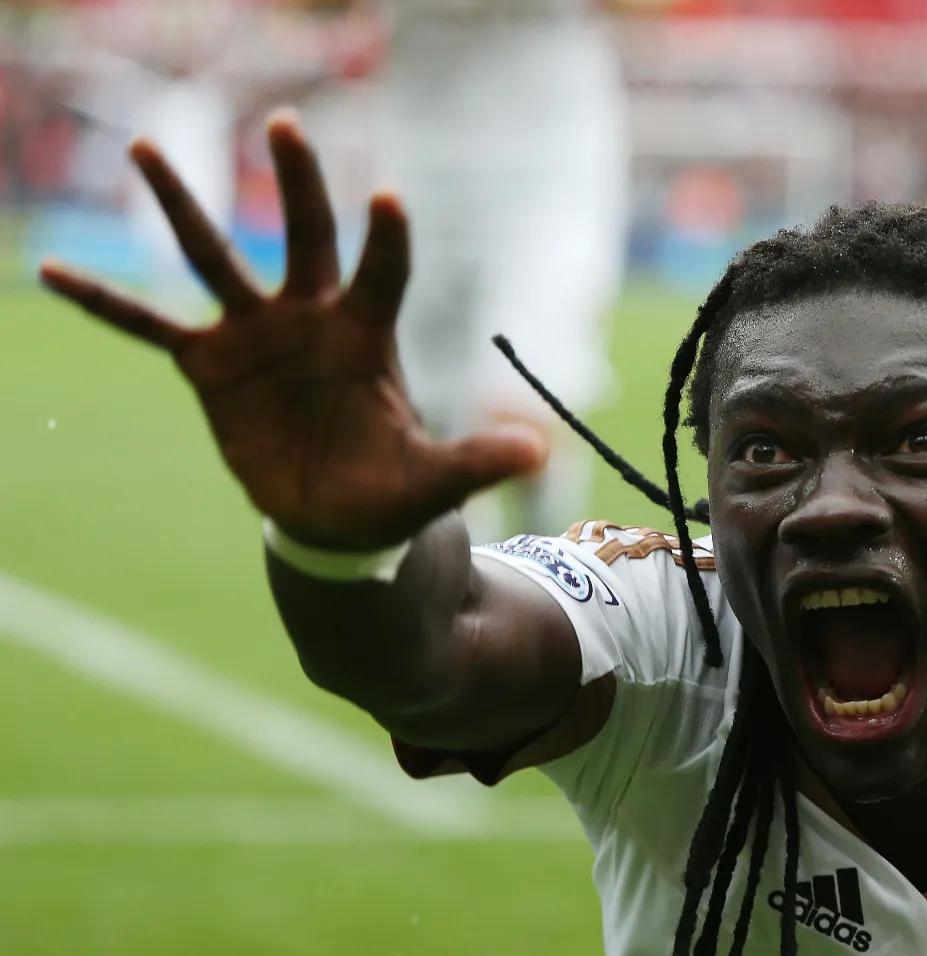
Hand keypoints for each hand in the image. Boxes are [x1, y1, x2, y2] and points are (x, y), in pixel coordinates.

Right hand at [39, 111, 547, 549]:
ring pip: (216, 259)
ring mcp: (257, 338)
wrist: (339, 518)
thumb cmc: (392, 490)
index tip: (388, 196)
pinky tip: (50, 270)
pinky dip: (105, 301)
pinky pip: (149, 327)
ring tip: (143, 146)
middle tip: (287, 125)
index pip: (383, 273)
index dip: (386, 239)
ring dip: (181, 206)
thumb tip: (537, 453)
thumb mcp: (437, 480)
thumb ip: (477, 461)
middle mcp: (312, 320)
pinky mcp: (211, 367)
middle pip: (306, 237)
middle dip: (298, 183)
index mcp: (370, 336)